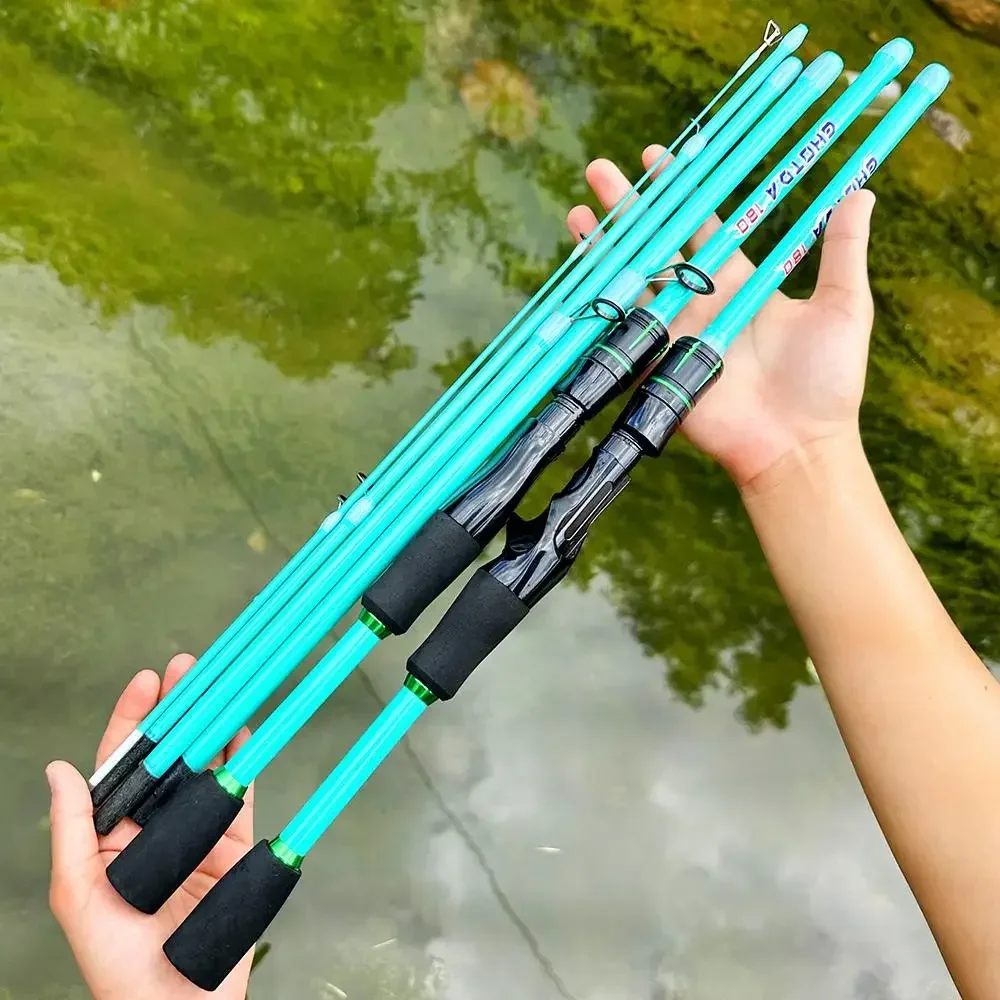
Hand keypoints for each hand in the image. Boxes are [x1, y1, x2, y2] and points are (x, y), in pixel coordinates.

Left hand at [47, 655, 254, 999]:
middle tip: (191, 667)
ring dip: (213, 723)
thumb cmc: (116, 963)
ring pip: (207, 764)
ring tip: (221, 685)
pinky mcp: (235, 846)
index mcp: (112, 832)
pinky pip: (241, 793)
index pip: (124, 762)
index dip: (135, 718)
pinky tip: (244, 731)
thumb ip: (73, 831)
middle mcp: (155, 824)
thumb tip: (60, 769)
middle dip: (180, 707)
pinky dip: (245, 760)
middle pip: (169, 753)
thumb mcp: (78, 897)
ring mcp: (197, 832)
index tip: (148, 680)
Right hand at [567, 145, 876, 489]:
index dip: (682, 190)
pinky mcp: (658, 366)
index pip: (703, 224)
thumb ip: (843, 250)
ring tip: (578, 211)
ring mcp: (675, 333)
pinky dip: (598, 304)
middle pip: (657, 242)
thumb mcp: (844, 306)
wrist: (797, 444)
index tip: (662, 155)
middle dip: (629, 207)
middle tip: (600, 170)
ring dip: (604, 247)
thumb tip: (863, 191)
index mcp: (739, 282)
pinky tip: (578, 274)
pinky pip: (623, 331)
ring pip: (631, 280)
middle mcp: (701, 301)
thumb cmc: (827, 380)